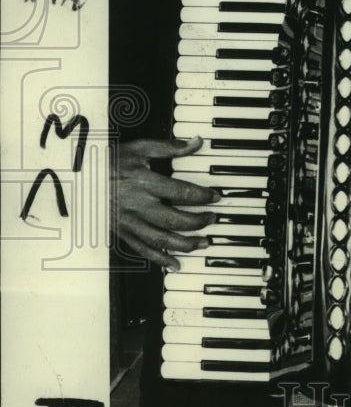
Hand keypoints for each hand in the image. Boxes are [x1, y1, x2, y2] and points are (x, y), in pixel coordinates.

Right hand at [111, 136, 220, 270]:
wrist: (78, 177)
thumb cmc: (109, 160)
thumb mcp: (140, 148)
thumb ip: (170, 147)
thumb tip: (196, 143)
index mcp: (144, 182)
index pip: (181, 192)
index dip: (202, 196)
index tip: (215, 197)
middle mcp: (137, 204)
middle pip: (174, 219)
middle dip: (198, 222)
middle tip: (212, 218)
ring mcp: (128, 221)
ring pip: (161, 239)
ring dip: (186, 244)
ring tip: (204, 242)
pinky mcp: (121, 232)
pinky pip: (142, 250)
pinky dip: (160, 259)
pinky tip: (176, 264)